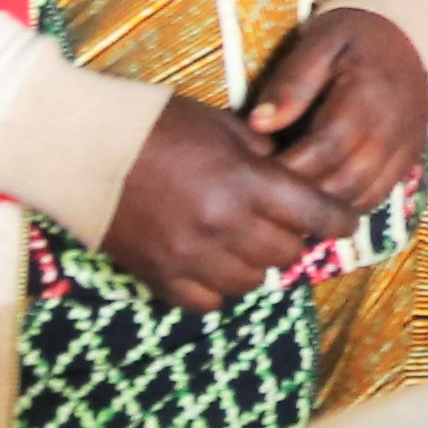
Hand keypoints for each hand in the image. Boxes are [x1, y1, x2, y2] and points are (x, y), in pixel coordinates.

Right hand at [102, 96, 348, 308]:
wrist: (81, 149)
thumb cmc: (153, 124)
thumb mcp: (220, 124)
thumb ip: (261, 153)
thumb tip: (289, 172)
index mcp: (244, 183)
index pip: (315, 214)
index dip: (338, 220)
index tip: (345, 221)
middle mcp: (223, 226)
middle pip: (286, 252)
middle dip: (293, 236)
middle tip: (283, 222)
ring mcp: (190, 257)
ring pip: (252, 281)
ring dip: (257, 263)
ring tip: (245, 241)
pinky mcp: (159, 277)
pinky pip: (208, 302)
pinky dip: (218, 287)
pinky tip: (213, 265)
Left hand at [248, 9, 427, 217]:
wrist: (410, 32)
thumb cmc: (355, 35)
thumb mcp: (319, 43)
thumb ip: (291, 83)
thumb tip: (258, 123)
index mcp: (366, 97)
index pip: (323, 148)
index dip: (286, 167)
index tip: (254, 171)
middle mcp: (392, 129)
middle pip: (342, 182)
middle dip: (300, 193)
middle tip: (265, 190)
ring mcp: (405, 148)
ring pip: (360, 198)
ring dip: (321, 205)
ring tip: (288, 197)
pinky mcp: (409, 160)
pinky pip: (376, 197)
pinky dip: (345, 204)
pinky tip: (319, 195)